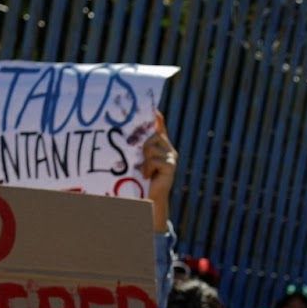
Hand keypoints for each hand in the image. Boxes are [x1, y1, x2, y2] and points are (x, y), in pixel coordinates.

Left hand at [141, 111, 176, 230]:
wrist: (151, 198)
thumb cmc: (142, 179)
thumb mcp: (140, 160)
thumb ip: (140, 147)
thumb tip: (134, 136)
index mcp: (163, 147)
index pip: (160, 128)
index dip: (158, 119)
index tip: (155, 110)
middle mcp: (170, 150)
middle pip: (152, 136)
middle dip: (142, 145)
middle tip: (139, 159)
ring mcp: (172, 158)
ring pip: (151, 147)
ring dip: (143, 158)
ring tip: (144, 170)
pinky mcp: (170, 166)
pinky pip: (153, 159)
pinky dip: (147, 167)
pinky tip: (148, 175)